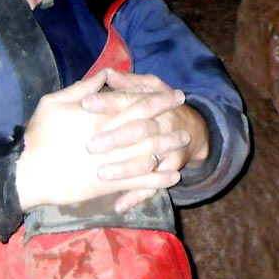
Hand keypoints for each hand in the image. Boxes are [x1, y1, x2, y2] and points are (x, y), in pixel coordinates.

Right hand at [15, 70, 184, 210]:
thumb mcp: (53, 103)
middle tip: (184, 112)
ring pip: (150, 153)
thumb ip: (80, 89)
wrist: (29, 172)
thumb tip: (103, 74)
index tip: (174, 93)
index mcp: (99, 117)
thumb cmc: (38, 136)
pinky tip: (172, 175)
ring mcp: (113, 162)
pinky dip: (160, 179)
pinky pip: (142, 182)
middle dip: (169, 118)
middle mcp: (111, 138)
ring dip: (169, 145)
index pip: (136, 103)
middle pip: (149, 125)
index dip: (158, 98)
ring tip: (183, 140)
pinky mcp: (111, 184)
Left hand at [81, 69, 209, 211]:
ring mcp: (167, 150)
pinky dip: (137, 196)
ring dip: (125, 169)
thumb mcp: (148, 87)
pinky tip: (119, 204)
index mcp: (151, 102)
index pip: (128, 100)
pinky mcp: (168, 171)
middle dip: (116, 137)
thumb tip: (107, 74)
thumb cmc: (158, 104)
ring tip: (102, 174)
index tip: (85, 103)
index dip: (107, 101)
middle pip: (139, 131)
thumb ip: (127, 82)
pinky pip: (154, 186)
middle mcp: (161, 125)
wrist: (194, 129)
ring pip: (147, 161)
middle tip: (90, 145)